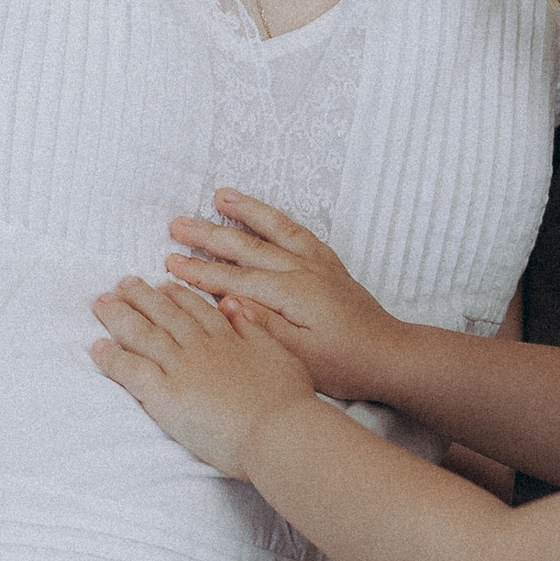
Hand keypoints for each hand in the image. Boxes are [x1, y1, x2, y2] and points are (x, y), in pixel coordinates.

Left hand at [92, 275, 314, 477]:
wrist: (279, 431)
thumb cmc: (287, 402)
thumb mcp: (279, 354)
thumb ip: (256, 329)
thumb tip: (237, 305)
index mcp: (229, 339)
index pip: (196, 310)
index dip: (176, 296)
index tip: (162, 285)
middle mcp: (201, 347)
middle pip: (164, 314)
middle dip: (141, 296)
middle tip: (122, 283)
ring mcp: (181, 368)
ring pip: (143, 334)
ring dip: (119, 316)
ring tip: (101, 303)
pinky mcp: (165, 395)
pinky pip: (131, 370)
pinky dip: (111, 357)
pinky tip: (96, 347)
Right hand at [163, 193, 406, 405]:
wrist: (390, 356)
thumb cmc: (345, 364)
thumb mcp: (299, 356)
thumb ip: (262, 326)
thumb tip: (227, 301)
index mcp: (292, 293)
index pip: (235, 277)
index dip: (200, 270)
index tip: (170, 261)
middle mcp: (303, 269)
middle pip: (248, 246)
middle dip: (209, 235)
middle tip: (177, 224)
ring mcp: (318, 263)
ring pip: (274, 229)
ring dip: (245, 211)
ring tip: (219, 196)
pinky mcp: (329, 265)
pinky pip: (297, 232)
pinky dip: (276, 219)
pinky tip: (264, 214)